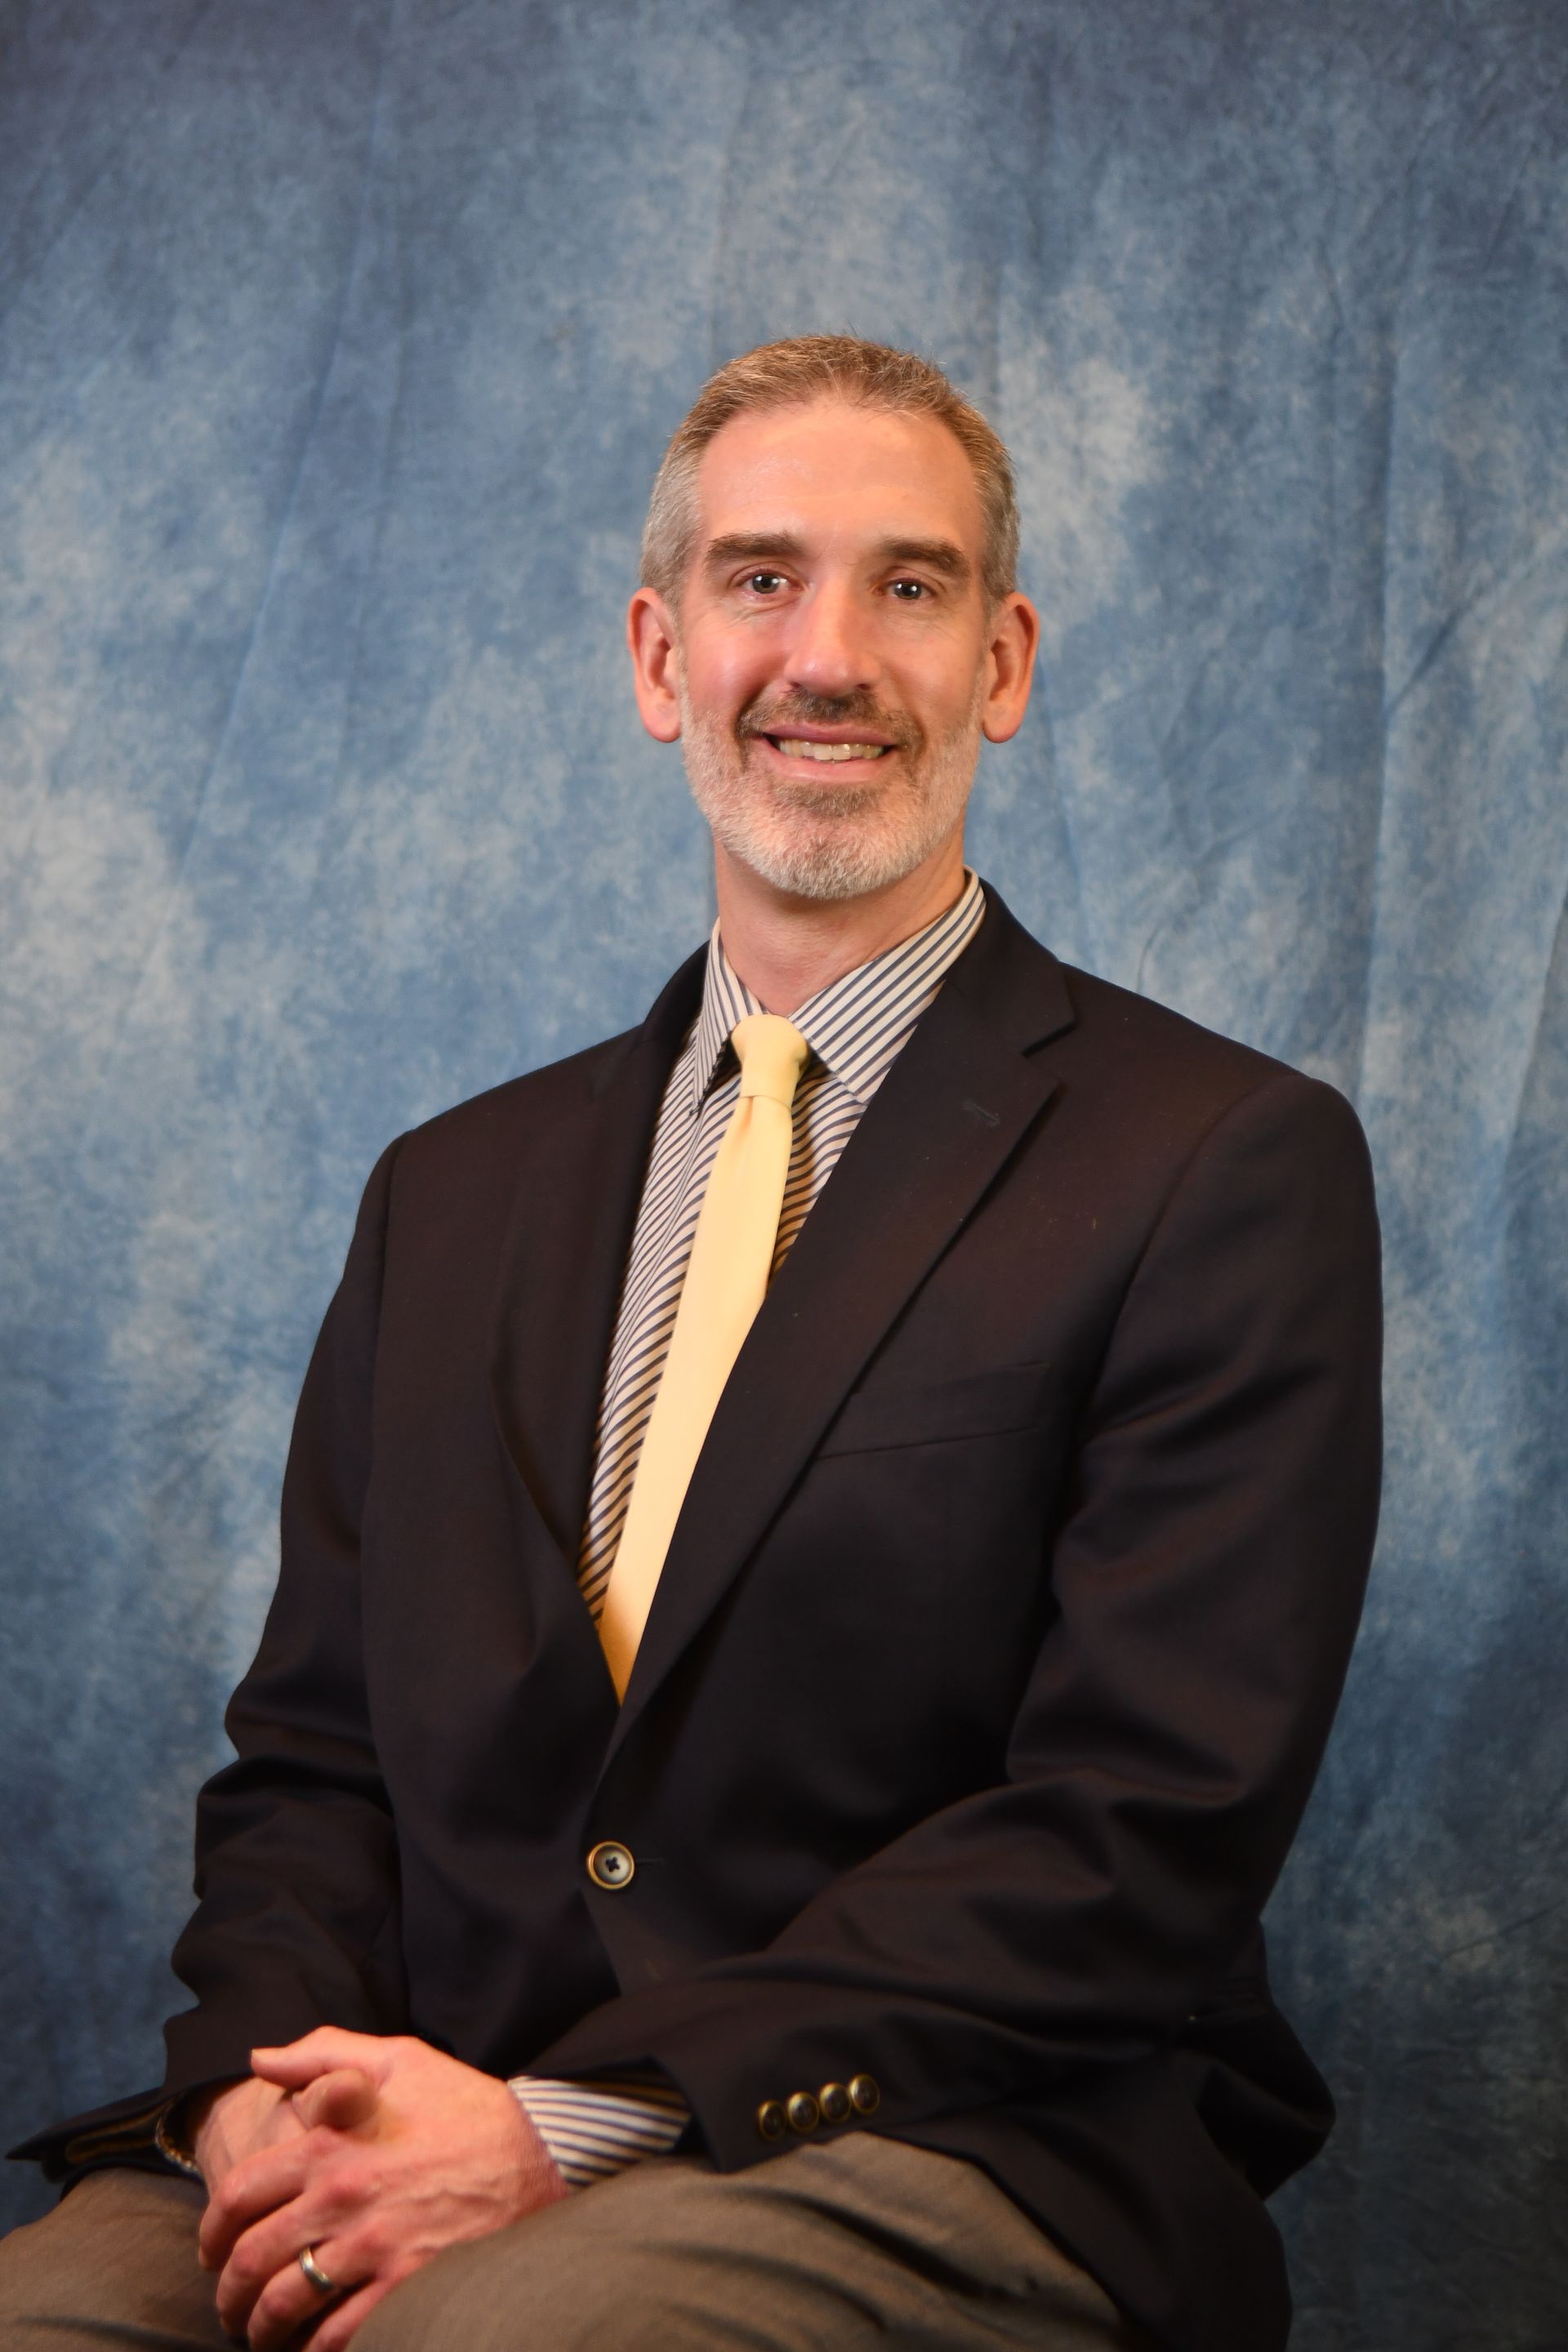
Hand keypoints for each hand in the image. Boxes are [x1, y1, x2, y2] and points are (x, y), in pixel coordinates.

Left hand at [198, 2027, 566, 2351]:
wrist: (542, 2153)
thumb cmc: (467, 2106)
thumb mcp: (400, 2059)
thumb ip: (323, 2053)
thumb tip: (259, 2058)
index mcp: (331, 2144)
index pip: (239, 2195)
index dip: (211, 2231)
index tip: (211, 2250)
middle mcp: (341, 2198)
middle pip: (252, 2259)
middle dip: (229, 2292)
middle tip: (230, 2305)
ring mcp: (372, 2247)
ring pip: (284, 2305)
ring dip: (261, 2328)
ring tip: (262, 2335)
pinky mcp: (405, 2286)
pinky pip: (336, 2336)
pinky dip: (313, 2349)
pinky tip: (311, 2347)